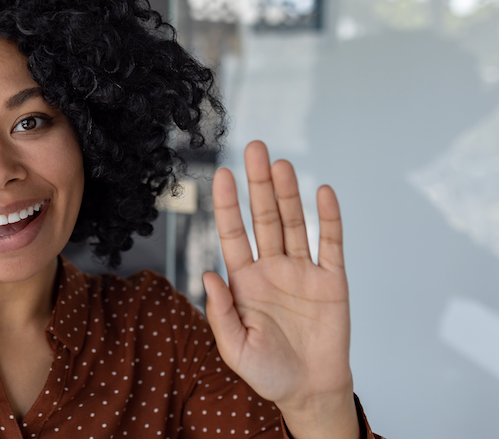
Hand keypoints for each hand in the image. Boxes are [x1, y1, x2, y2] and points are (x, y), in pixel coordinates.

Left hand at [203, 141, 358, 438]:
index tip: (221, 174)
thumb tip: (208, 274)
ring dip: (288, 194)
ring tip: (281, 164)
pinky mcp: (332, 280)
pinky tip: (323, 193)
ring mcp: (302, 271)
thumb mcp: (235, 348)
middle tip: (255, 149)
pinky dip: (328, 219)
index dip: (227, 204)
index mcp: (245, 280)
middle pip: (263, 217)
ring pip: (294, 223)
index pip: (233, 233)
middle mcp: (272, 268)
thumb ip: (220, 312)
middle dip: (258, 184)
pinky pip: (331, 244)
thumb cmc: (267, 372)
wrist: (309, 390)